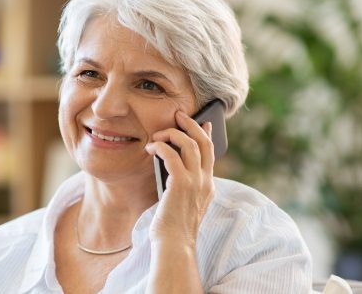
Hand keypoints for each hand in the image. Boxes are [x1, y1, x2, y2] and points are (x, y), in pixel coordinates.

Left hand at [144, 110, 214, 247]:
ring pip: (189, 144)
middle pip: (204, 143)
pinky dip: (160, 147)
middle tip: (178, 115)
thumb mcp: (182, 204)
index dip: (206, 135)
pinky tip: (150, 148)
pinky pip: (172, 155)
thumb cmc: (172, 228)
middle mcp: (205, 182)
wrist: (174, 246)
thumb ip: (182, 186)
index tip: (204, 123)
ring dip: (172, 134)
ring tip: (158, 135)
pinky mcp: (181, 184)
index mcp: (208, 187)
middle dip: (191, 124)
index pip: (211, 154)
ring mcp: (195, 182)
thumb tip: (170, 164)